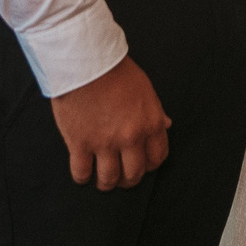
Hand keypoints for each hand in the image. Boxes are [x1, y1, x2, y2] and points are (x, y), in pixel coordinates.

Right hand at [50, 55, 170, 189]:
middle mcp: (131, 137)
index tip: (141, 165)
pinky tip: (83, 171)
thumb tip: (166, 126)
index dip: (149, 166)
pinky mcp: (80, 144)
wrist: (86, 62)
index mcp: (151, 123)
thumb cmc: (116, 72)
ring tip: (102, 178)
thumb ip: (155, 112)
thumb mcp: (145, 90)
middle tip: (121, 175)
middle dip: (128, 179)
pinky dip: (82, 177)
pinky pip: (82, 173)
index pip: (157, 158)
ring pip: (109, 180)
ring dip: (106, 183)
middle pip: (134, 174)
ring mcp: (105, 143)